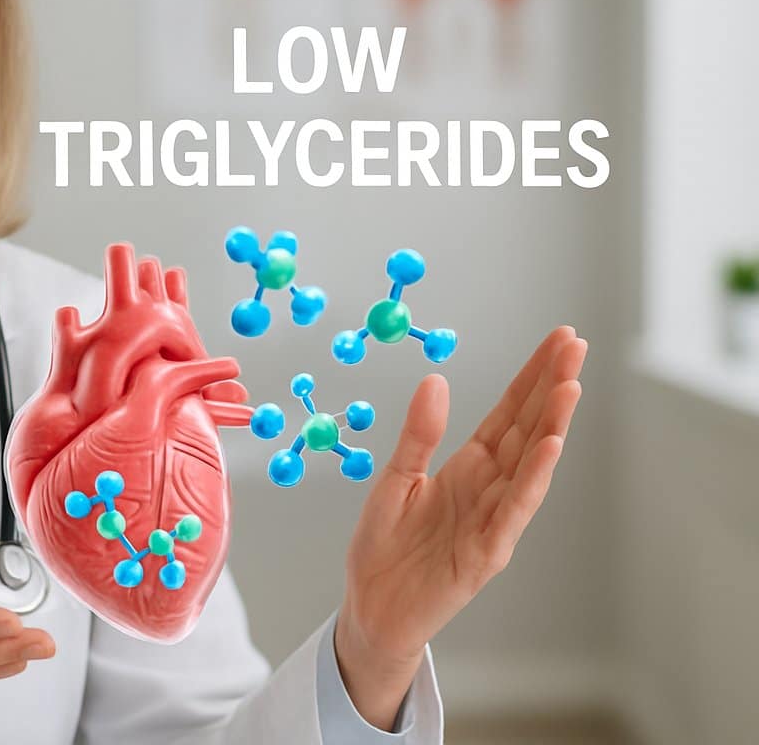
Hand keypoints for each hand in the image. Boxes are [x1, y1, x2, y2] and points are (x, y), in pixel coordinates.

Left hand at [335, 326, 587, 730]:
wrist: (372, 607)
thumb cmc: (386, 547)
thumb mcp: (395, 479)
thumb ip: (418, 434)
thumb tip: (435, 380)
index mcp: (469, 467)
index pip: (510, 413)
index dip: (533, 377)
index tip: (560, 340)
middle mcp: (490, 488)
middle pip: (528, 429)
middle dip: (553, 387)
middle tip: (576, 345)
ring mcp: (494, 519)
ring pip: (531, 465)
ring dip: (552, 425)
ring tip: (571, 386)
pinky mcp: (487, 552)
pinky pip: (515, 509)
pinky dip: (534, 478)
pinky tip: (551, 446)